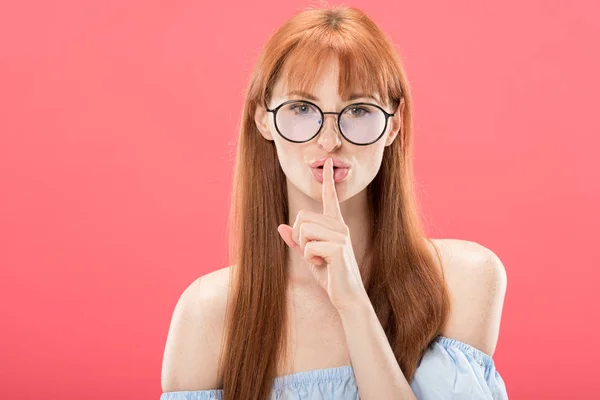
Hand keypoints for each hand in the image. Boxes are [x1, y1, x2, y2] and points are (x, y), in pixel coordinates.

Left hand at [277, 157, 367, 312]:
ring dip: (304, 247)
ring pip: (304, 229)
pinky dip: (309, 257)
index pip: (330, 198)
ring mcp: (341, 236)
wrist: (347, 296)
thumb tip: (281, 227)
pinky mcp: (338, 248)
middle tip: (311, 252)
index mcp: (335, 225)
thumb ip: (297, 241)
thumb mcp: (309, 257)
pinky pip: (309, 244)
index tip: (328, 162)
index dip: (328, 180)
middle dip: (298, 235)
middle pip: (302, 216)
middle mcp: (340, 226)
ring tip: (318, 259)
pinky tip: (322, 265)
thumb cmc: (331, 276)